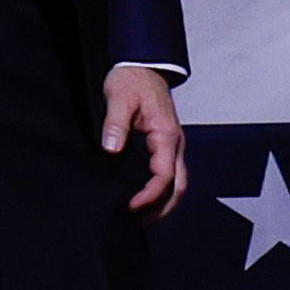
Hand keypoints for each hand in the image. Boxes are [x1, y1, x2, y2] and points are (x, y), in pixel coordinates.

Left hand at [100, 64, 188, 219]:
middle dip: (161, 209)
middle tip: (138, 223)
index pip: (164, 175)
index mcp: (166, 135)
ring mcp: (174, 146)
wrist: (143, 66)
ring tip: (141, 219)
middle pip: (178, 187)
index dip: (150, 195)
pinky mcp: (167, 146)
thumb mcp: (118, 97)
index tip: (132, 207)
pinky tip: (146, 199)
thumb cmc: (131, 80)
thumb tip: (111, 148)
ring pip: (178, 183)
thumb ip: (115, 123)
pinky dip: (162, 192)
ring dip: (163, 204)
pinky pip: (171, 174)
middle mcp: (175, 144)